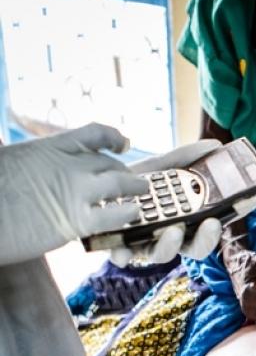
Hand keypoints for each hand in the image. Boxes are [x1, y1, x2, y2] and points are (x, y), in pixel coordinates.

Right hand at [0, 123, 147, 264]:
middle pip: (109, 162)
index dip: (113, 137)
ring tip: (143, 192)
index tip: (124, 143)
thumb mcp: (10, 163)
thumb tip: (32, 160)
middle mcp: (67, 165)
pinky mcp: (75, 221)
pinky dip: (128, 213)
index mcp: (49, 147)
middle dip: (123, 171)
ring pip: (120, 183)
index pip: (94, 133)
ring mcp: (74, 191)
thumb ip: (33, 161)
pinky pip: (114, 214)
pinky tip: (134, 214)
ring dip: (135, 187)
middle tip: (134, 181)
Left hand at [110, 139, 224, 266]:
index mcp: (184, 221)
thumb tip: (216, 144)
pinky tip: (123, 247)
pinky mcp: (118, 246)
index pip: (210, 229)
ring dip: (169, 246)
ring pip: (162, 255)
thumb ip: (187, 158)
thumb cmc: (133, 183)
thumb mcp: (161, 167)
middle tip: (209, 225)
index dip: (224, 224)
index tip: (235, 210)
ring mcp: (144, 243)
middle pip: (192, 249)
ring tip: (171, 230)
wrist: (93, 185)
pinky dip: (123, 254)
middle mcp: (168, 236)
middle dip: (203, 240)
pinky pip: (122, 256)